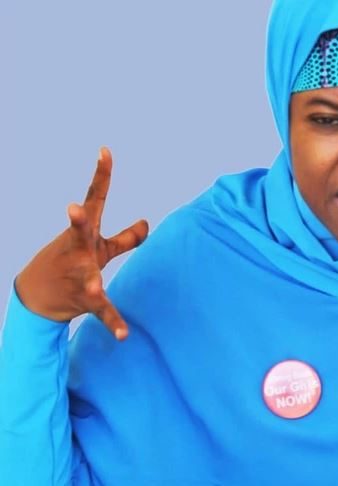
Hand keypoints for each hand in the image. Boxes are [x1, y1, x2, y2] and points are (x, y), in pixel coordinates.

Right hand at [15, 147, 148, 339]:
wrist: (37, 295)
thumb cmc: (72, 263)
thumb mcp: (100, 248)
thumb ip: (126, 237)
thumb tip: (148, 222)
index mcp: (85, 232)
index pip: (94, 199)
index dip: (101, 175)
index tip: (105, 151)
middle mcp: (78, 250)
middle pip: (80, 231)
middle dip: (77, 220)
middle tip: (73, 209)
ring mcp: (77, 275)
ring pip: (87, 276)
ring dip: (90, 282)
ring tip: (93, 286)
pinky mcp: (83, 299)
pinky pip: (101, 311)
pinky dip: (114, 322)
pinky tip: (124, 336)